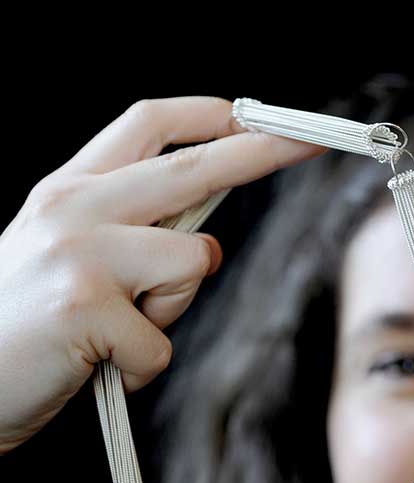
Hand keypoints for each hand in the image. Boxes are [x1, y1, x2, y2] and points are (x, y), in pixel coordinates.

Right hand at [0, 96, 326, 454]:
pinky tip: (94, 367)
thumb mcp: (59, 256)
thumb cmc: (16, 330)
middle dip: (264, 152)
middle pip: (193, 168)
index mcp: (66, 189)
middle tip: (314, 139)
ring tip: (110, 332)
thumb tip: (206, 236)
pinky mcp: (84, 308)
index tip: (257, 114)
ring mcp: (78, 253)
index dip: (210, 116)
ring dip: (169, 310)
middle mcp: (72, 207)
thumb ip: (124, 231)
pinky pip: (162, 344)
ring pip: (193, 263)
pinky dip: (141, 369)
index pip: (147, 125)